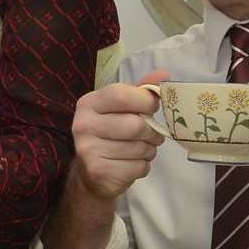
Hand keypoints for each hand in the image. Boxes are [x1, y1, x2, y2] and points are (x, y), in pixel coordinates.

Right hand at [69, 70, 170, 200]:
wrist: (90, 173)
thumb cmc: (110, 134)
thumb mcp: (120, 109)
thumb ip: (141, 91)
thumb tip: (165, 75)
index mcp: (88, 104)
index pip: (122, 95)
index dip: (146, 101)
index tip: (151, 108)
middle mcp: (83, 125)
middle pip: (136, 125)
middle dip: (151, 132)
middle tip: (149, 134)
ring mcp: (88, 150)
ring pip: (140, 148)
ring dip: (148, 150)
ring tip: (138, 150)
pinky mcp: (100, 172)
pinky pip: (139, 167)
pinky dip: (142, 166)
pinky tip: (130, 164)